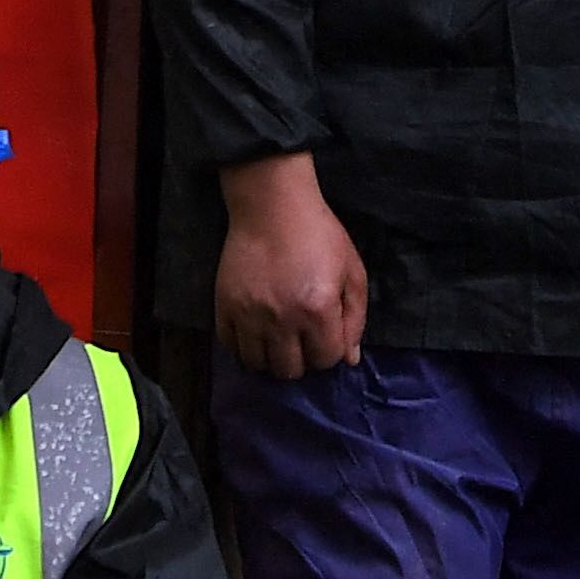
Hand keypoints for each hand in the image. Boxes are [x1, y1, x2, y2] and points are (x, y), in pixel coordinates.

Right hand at [216, 153, 367, 376]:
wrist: (272, 208)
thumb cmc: (320, 235)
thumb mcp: (352, 272)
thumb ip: (355, 318)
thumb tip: (349, 358)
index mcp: (318, 311)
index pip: (326, 360)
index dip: (330, 352)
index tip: (327, 337)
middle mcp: (282, 319)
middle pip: (290, 370)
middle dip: (302, 360)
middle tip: (302, 340)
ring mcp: (249, 316)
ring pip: (257, 365)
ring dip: (271, 358)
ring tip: (278, 340)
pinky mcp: (224, 307)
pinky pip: (230, 347)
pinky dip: (243, 347)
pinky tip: (256, 333)